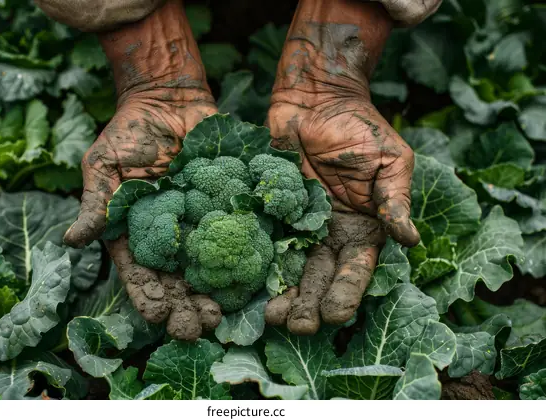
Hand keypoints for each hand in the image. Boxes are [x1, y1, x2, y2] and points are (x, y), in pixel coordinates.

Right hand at [63, 0, 221, 339]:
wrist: (169, 102)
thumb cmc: (130, 133)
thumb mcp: (105, 165)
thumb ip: (97, 203)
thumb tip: (71, 239)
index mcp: (137, 234)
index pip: (141, 273)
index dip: (149, 296)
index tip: (158, 316)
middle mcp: (171, 237)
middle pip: (177, 280)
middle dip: (184, 306)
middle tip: (197, 327)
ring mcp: (200, 224)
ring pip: (208, 268)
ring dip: (213, 294)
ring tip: (220, 316)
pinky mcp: (227, 208)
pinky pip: (237, 235)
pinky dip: (243, 258)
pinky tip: (250, 280)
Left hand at [264, 0, 419, 334]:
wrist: (315, 98)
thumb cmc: (359, 125)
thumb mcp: (388, 160)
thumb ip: (394, 199)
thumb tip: (410, 239)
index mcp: (362, 226)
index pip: (355, 267)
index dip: (346, 291)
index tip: (334, 314)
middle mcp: (330, 233)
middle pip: (320, 275)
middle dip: (310, 303)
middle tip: (297, 326)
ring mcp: (298, 224)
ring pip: (291, 267)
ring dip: (283, 293)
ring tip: (272, 317)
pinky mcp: (272, 211)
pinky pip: (265, 240)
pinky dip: (257, 264)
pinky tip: (246, 286)